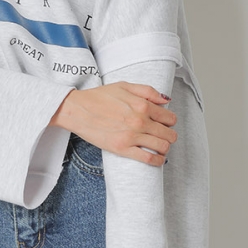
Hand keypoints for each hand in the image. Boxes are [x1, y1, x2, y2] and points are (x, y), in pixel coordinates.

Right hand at [50, 82, 176, 166]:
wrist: (77, 109)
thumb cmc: (98, 97)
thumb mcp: (124, 86)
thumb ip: (147, 91)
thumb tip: (166, 101)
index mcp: (142, 105)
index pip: (169, 118)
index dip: (169, 121)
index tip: (165, 123)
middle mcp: (139, 121)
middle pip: (169, 134)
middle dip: (169, 135)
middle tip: (163, 135)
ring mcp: (131, 136)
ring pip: (162, 147)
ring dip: (165, 148)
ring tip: (159, 146)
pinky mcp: (122, 149)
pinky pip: (148, 159)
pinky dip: (157, 161)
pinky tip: (157, 158)